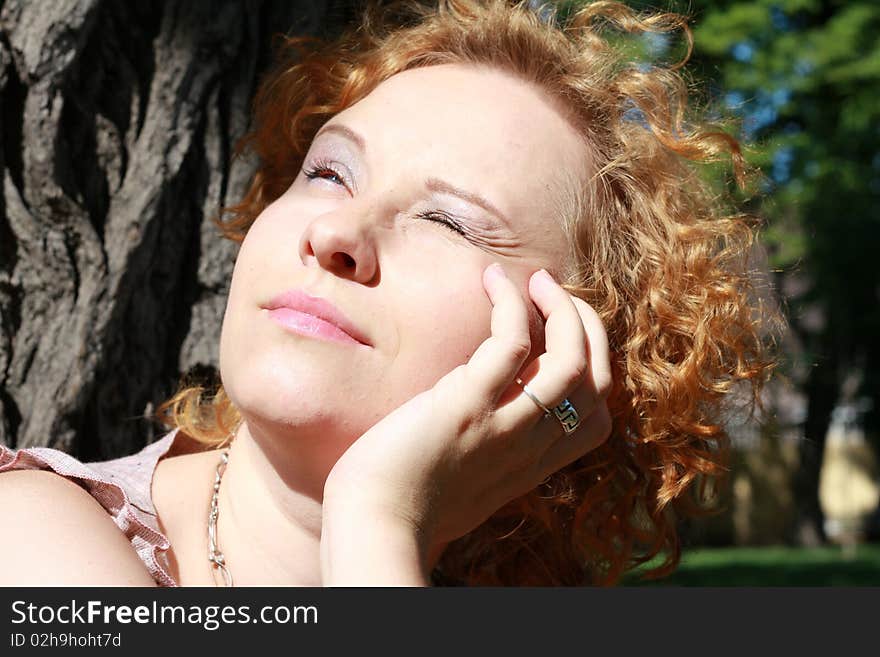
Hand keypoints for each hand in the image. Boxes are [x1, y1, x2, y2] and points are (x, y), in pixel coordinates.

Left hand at [322, 263, 612, 568]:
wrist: (374, 527)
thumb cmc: (405, 502)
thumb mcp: (468, 475)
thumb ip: (489, 442)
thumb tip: (481, 395)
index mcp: (534, 465)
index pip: (596, 415)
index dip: (593, 364)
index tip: (564, 332)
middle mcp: (531, 447)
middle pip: (597, 380)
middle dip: (588, 327)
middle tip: (556, 293)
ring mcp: (505, 427)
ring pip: (570, 359)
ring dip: (563, 308)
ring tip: (536, 280)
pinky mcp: (468, 406)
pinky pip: (511, 342)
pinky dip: (510, 302)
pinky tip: (492, 279)